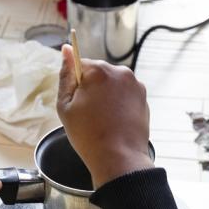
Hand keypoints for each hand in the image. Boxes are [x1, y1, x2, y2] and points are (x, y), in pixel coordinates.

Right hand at [57, 45, 152, 187]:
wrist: (119, 158)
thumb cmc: (88, 135)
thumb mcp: (65, 106)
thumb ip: (65, 76)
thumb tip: (66, 50)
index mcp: (99, 70)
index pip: (79, 64)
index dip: (75, 85)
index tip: (76, 102)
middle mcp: (120, 72)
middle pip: (97, 73)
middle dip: (91, 88)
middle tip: (88, 114)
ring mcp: (135, 85)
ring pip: (112, 84)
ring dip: (106, 95)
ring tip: (102, 120)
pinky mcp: (143, 97)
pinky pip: (124, 94)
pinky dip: (118, 104)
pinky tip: (114, 121)